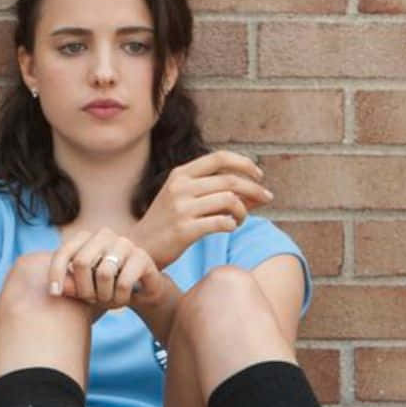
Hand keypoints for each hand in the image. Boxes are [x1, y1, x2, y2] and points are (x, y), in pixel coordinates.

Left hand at [47, 227, 158, 312]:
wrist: (142, 291)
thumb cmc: (106, 288)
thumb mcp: (84, 288)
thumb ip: (70, 285)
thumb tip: (57, 290)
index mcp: (87, 238)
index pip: (64, 252)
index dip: (56, 273)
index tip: (54, 294)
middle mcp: (104, 235)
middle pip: (81, 263)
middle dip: (84, 289)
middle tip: (92, 300)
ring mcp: (124, 243)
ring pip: (104, 274)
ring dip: (104, 295)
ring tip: (108, 300)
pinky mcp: (141, 256)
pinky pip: (124, 283)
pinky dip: (120, 297)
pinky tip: (123, 299)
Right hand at [127, 150, 271, 268]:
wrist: (139, 248)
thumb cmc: (167, 223)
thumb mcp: (184, 199)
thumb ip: (216, 192)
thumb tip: (258, 193)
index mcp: (180, 174)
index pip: (220, 158)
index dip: (244, 163)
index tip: (259, 175)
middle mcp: (181, 187)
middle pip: (230, 181)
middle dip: (254, 189)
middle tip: (266, 198)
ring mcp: (181, 209)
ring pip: (230, 201)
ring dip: (243, 211)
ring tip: (240, 219)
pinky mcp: (184, 230)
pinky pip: (222, 222)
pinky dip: (232, 224)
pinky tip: (230, 227)